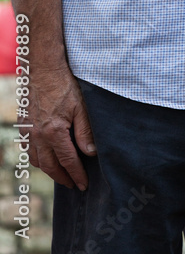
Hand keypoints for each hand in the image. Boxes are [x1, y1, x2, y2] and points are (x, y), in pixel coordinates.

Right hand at [27, 67, 95, 189]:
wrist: (43, 69)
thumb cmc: (64, 85)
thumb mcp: (80, 107)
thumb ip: (85, 131)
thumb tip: (90, 153)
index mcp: (54, 132)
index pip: (68, 161)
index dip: (76, 174)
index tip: (83, 184)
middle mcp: (38, 136)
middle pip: (50, 166)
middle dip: (63, 178)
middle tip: (73, 185)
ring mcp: (28, 132)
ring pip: (37, 160)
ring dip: (49, 171)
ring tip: (61, 175)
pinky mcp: (23, 126)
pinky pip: (28, 150)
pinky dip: (37, 158)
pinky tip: (45, 158)